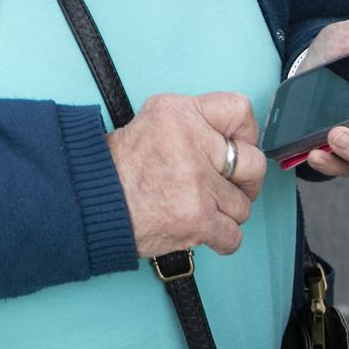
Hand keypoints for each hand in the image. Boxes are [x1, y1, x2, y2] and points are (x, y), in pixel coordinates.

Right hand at [106, 92, 263, 259]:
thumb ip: (194, 121)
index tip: (237, 146)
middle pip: (253, 164)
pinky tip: (203, 228)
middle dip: (244, 181)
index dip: (245, 133)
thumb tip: (231, 138)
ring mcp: (198, 185)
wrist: (94, 200)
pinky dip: (221, 238)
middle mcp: (193, 144)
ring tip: (201, 206)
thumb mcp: (154, 118)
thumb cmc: (121, 165)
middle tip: (227, 185)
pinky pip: (234, 236)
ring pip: (243, 205)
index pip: (240, 110)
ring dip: (225, 212)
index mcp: (182, 113)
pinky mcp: (198, 220)